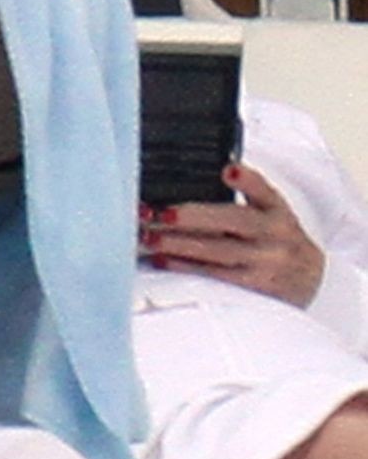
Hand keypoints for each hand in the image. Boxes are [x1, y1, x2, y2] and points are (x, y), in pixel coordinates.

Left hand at [141, 162, 325, 306]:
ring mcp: (267, 262)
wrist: (308, 281)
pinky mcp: (256, 288)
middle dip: (192, 217)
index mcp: (276, 210)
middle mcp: (275, 234)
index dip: (247, 180)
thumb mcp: (272, 214)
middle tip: (160, 214)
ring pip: (219, 251)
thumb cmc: (277, 242)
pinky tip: (163, 260)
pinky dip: (186, 268)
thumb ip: (247, 196)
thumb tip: (214, 172)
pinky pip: (216, 276)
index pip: (264, 191)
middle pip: (233, 221)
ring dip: (179, 245)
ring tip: (150, 238)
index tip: (228, 170)